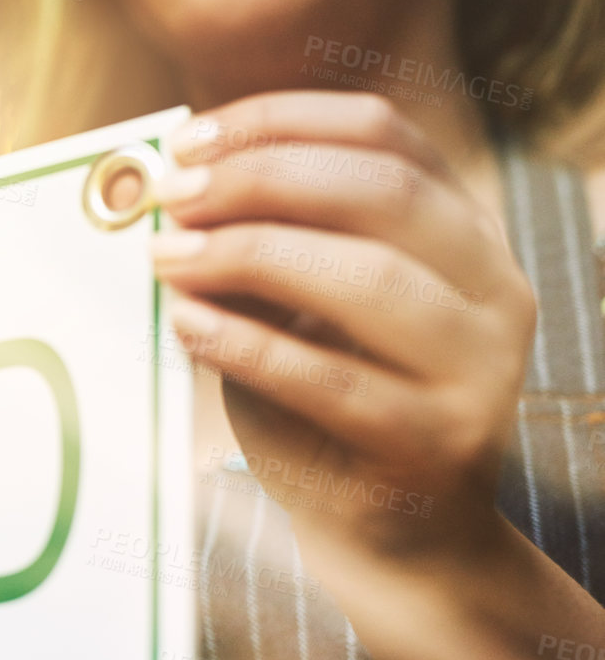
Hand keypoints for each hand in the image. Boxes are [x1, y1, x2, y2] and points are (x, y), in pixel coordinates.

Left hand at [150, 91, 534, 564]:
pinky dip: (249, 346)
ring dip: (250, 255)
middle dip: (259, 181)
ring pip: (370, 277)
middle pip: (381, 191)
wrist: (393, 536)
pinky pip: (334, 380)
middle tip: (170, 199)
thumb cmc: (330, 408)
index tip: (188, 138)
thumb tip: (172, 184)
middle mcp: (491, 285)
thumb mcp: (301, 309)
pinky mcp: (437, 441)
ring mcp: (479, 366)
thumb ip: (264, 244)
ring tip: (168, 258)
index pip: (383, 134)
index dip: (279, 122)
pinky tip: (188, 325)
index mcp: (463, 230)